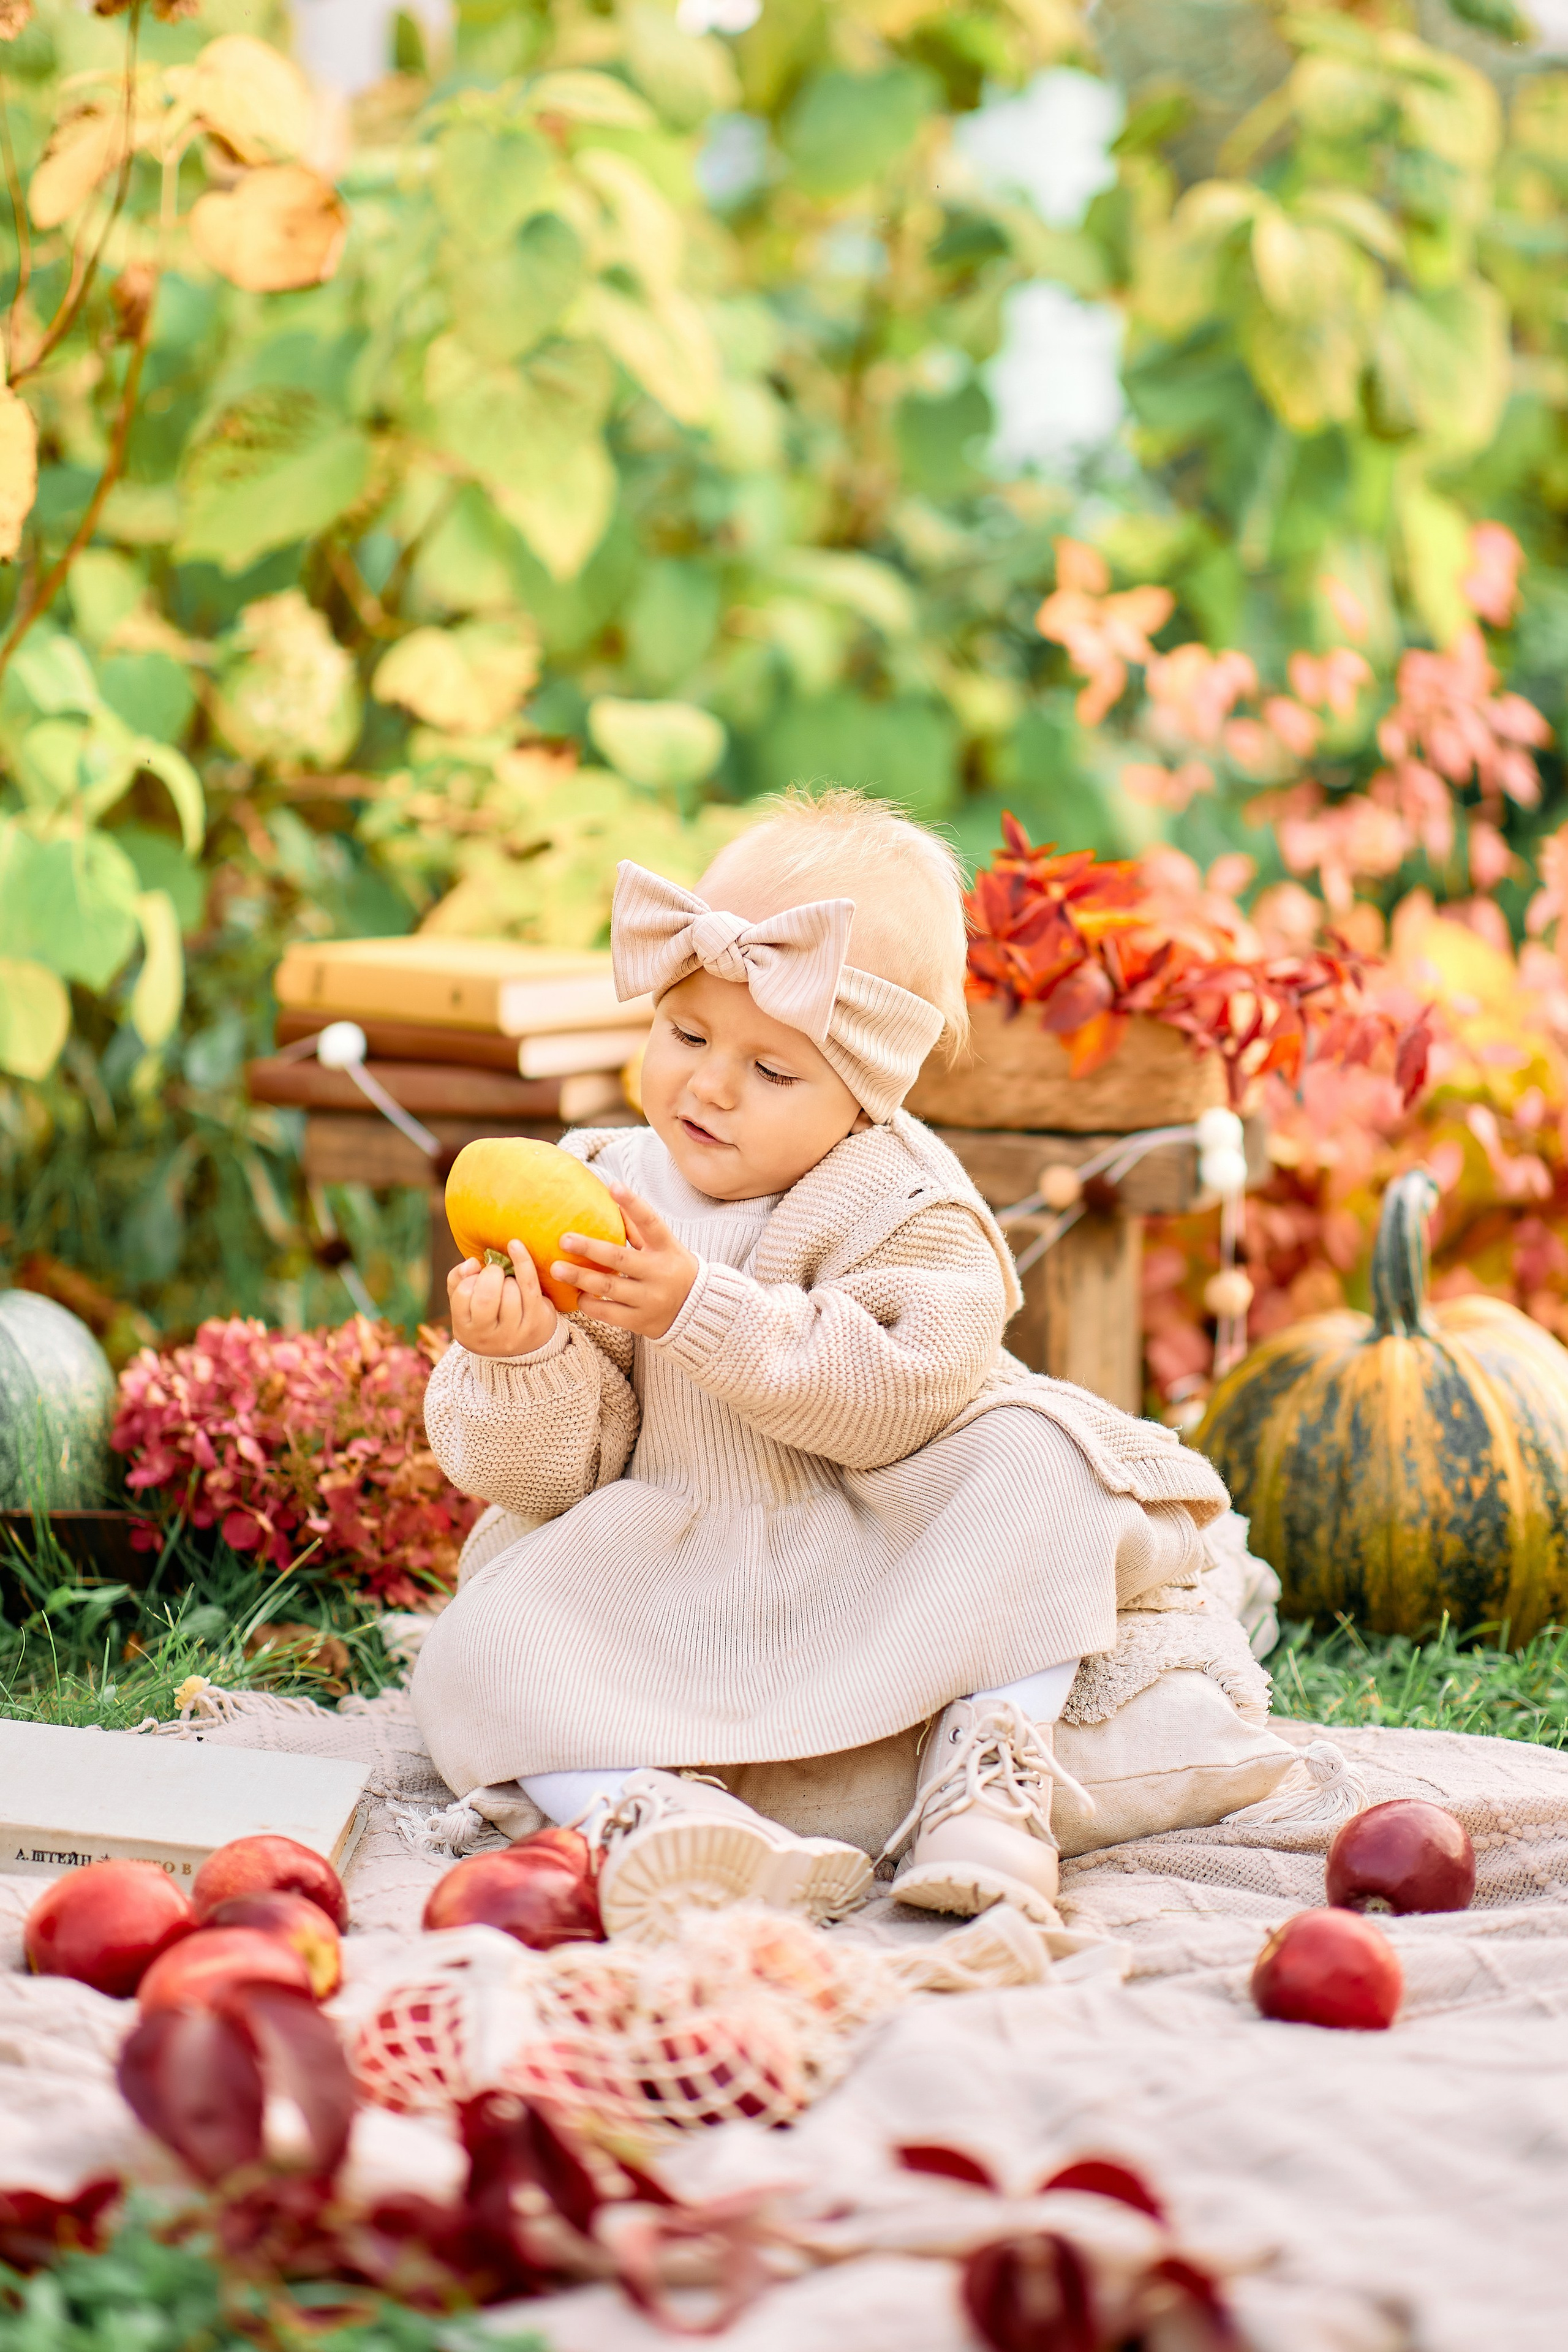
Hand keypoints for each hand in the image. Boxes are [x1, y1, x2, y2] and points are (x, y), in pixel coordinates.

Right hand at [448, 1240, 559, 1357]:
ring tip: (509, 1284)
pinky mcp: (537, 1321)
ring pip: (510, 1291)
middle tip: (494, 1272)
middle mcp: (489, 1336)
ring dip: (509, 1278)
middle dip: (490, 1275)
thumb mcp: (465, 1305)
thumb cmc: (489, 1317)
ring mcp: (515, 1332)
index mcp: (466, 1331)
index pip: (463, 1295)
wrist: (525, 1347)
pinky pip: (529, 1285)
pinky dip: (522, 1261)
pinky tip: (515, 1245)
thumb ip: (458, 1281)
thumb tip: (472, 1262)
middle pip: (486, 1297)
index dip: (470, 1279)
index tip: (478, 1278)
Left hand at [554, 1186, 697, 1339]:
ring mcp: (650, 1299)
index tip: (613, 1186)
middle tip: (563, 1239)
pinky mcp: (640, 1321)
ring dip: (580, 1277)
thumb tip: (613, 1199)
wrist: (697, 1311)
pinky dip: (590, 1303)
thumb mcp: (664, 1247)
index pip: (650, 1222)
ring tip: (556, 1269)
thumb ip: (639, 1228)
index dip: (633, 1203)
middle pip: (620, 1258)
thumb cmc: (673, 1270)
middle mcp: (659, 1273)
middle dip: (589, 1248)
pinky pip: (608, 1313)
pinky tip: (576, 1295)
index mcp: (666, 1249)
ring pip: (609, 1287)